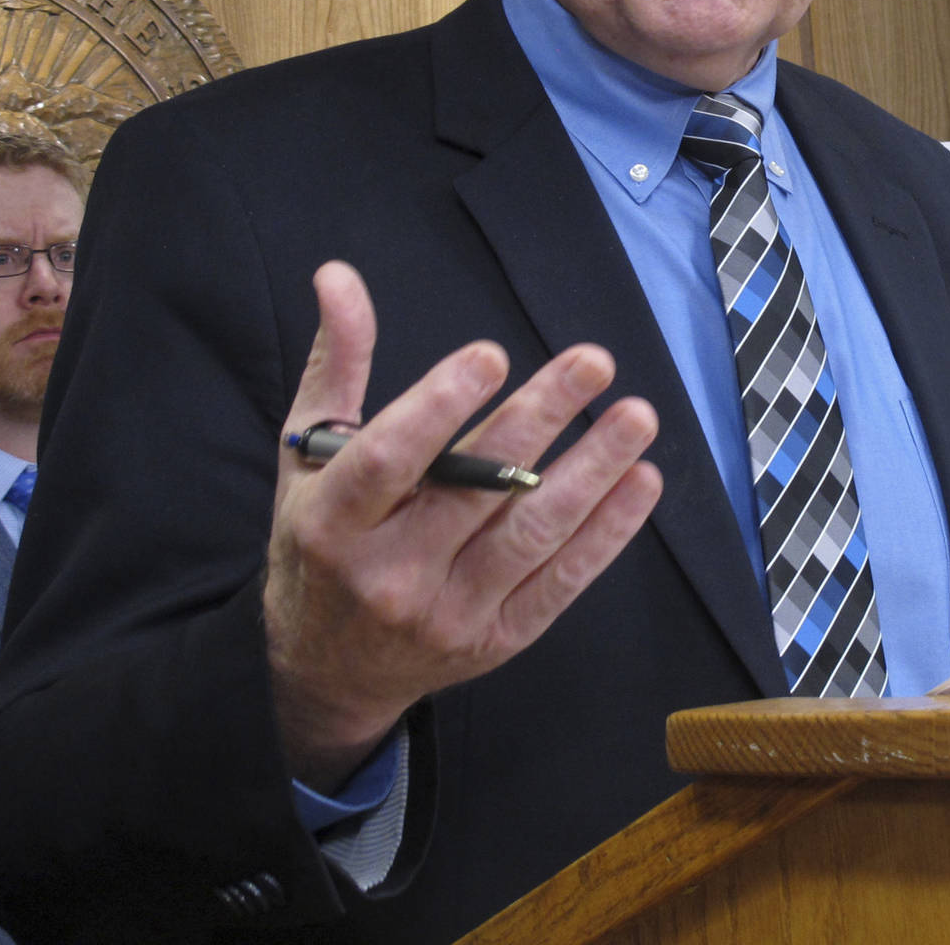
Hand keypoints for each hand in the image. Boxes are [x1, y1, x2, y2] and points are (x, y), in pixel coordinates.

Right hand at [263, 262, 661, 790]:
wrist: (327, 671)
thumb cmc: (320, 543)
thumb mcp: (309, 456)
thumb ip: (336, 366)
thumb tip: (339, 276)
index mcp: (332, 524)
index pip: (387, 461)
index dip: (438, 407)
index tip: (492, 354)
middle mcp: (389, 574)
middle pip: (475, 490)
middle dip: (540, 419)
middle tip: (593, 360)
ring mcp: (448, 613)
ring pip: (530, 534)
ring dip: (592, 472)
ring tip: (636, 415)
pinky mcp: (497, 639)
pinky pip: (561, 582)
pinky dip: (608, 533)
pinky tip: (641, 482)